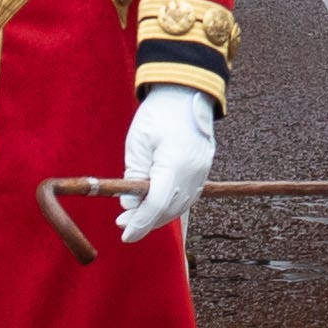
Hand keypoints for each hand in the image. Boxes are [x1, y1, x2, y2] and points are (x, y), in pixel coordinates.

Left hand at [116, 86, 216, 243]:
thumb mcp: (137, 144)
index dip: (140, 223)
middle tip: (123, 225)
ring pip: (180, 206)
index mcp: (175, 162)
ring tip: (135, 216)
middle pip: (170, 210)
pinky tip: (154, 205)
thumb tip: (130, 206)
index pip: (157, 204)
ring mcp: (203, 171)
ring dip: (158, 215)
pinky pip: (188, 196)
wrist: (184, 91)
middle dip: (146, 222)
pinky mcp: (204, 169)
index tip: (125, 235)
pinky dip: (170, 205)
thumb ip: (134, 177)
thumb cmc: (158, 114)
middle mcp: (194, 171)